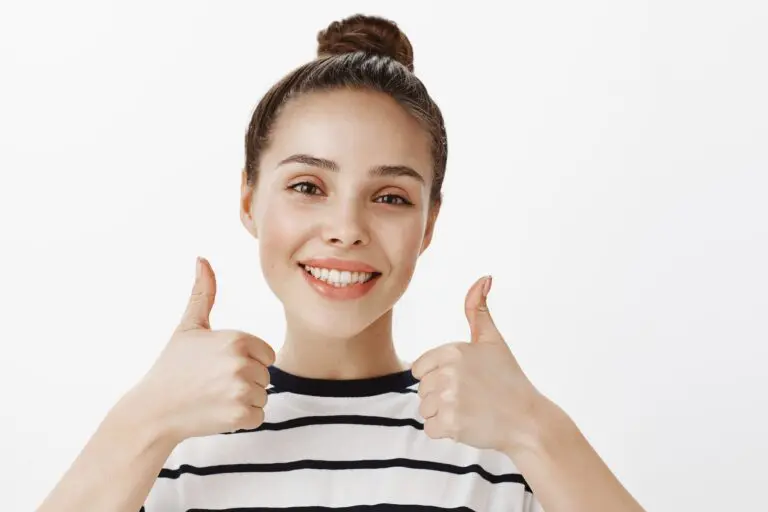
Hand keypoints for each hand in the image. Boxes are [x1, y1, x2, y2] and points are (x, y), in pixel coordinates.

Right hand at [133, 257, 275, 443]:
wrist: (154, 410)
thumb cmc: (173, 366)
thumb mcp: (189, 327)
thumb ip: (203, 293)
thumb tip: (202, 259)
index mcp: (238, 338)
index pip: (267, 354)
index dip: (247, 361)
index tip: (220, 366)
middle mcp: (242, 362)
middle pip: (265, 375)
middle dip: (245, 381)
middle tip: (213, 384)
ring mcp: (241, 389)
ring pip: (262, 396)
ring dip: (243, 400)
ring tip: (214, 397)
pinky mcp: (239, 415)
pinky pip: (258, 417)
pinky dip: (242, 419)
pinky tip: (217, 412)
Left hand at [411, 275, 543, 454]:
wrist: (527, 420)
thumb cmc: (508, 379)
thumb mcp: (493, 340)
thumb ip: (478, 310)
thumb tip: (484, 277)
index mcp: (454, 351)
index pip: (419, 369)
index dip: (438, 377)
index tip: (463, 381)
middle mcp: (449, 372)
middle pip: (422, 390)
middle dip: (441, 397)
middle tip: (471, 397)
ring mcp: (450, 399)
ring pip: (425, 409)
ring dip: (443, 415)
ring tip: (469, 410)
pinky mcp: (451, 424)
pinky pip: (430, 429)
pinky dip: (445, 432)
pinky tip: (467, 424)